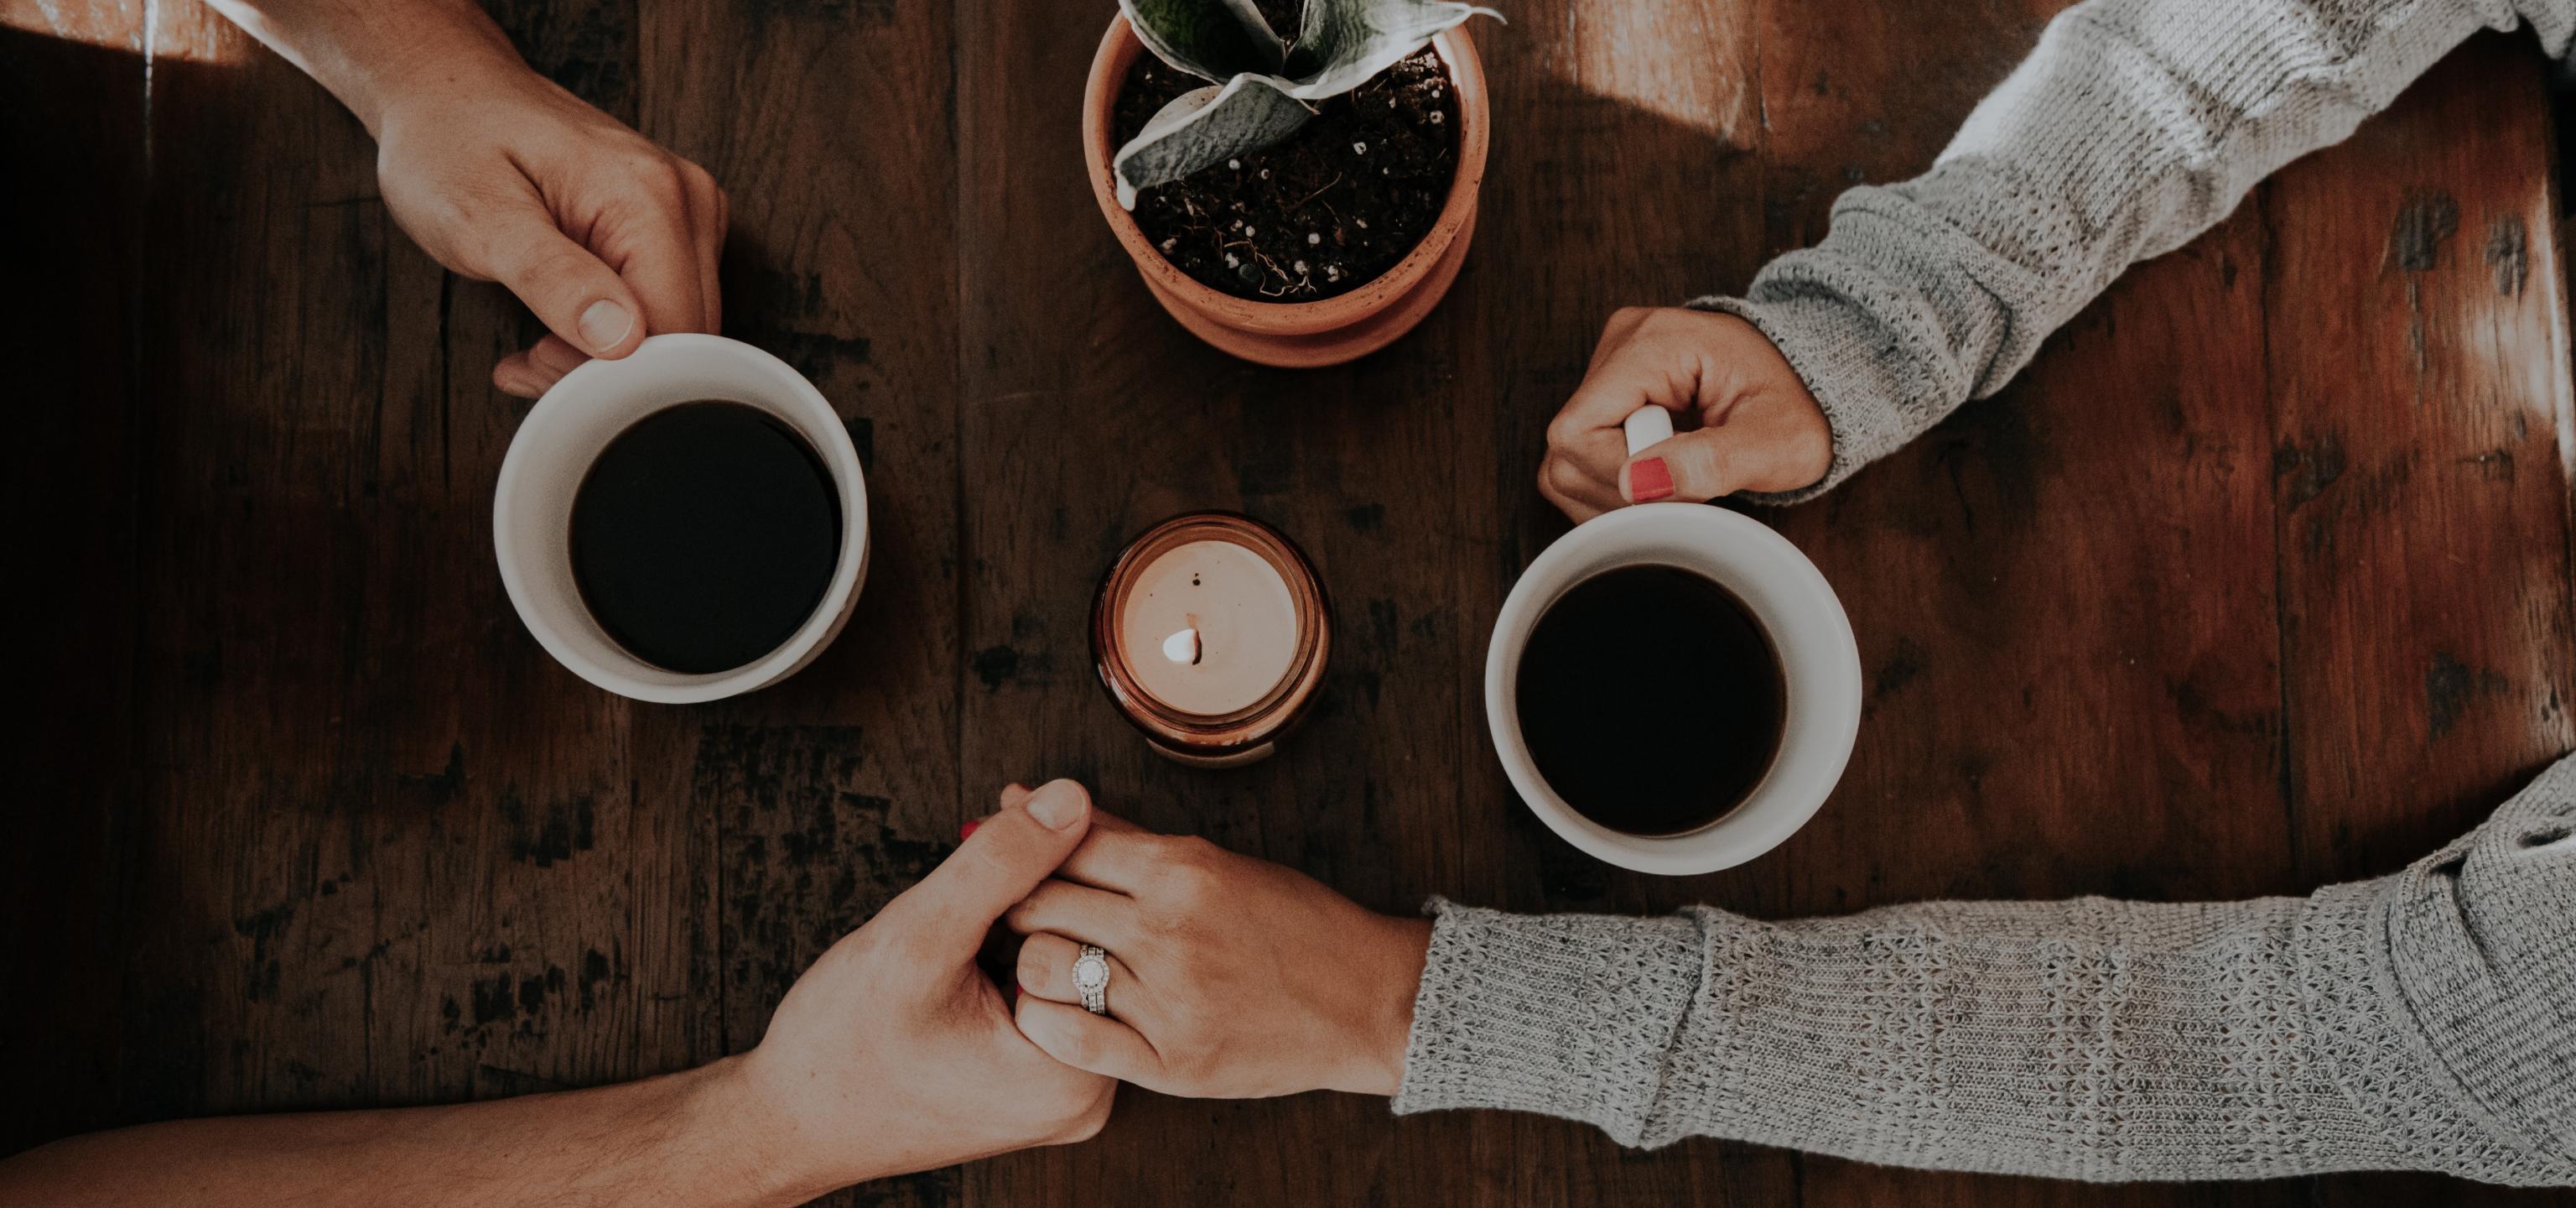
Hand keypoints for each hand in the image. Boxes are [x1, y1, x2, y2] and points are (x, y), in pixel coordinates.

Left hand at [371, 51, 726, 397]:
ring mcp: (687, 209)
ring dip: (609, 357)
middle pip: (686, 334)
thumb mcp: (481, 217)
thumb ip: (553, 278)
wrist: (447, 92)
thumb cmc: (451, 143)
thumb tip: (621, 339)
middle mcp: (685, 199)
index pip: (673, 330)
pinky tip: (565, 321)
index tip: (538, 363)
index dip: (611, 372)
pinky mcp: (675, 223)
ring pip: (680, 328)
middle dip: (608, 369)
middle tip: (530, 358)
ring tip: (538, 339)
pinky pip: (668, 304)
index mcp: (648, 196)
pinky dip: (618, 333)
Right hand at [729, 781, 1115, 1195]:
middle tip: (1004, 810)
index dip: (1065, 850)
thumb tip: (1073, 799)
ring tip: (988, 860)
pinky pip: (1052, 990)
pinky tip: (986, 909)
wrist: (793, 1124)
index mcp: (1075, 1073)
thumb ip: (1000, 865)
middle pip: (1098, 944)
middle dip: (1053, 869)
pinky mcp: (1040, 1084)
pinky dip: (1023, 939)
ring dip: (1037, 901)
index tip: (1018, 802)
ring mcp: (1066, 1092)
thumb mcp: (918, 939)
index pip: (1107, 929)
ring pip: (1074, 961)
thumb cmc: (841, 1048)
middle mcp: (1087, 1093)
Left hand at [1002, 813, 1431, 1098]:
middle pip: (1039, 902)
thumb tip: (1031, 797)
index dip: (1023, 850)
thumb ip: (1120, 836)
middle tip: (1018, 913)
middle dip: (1016, 904)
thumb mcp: (1213, 862)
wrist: (1365, 1001)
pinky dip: (1047, 1021)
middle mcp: (1170, 930)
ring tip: (1047, 963)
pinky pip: (1069, 1039)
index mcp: (1182, 870)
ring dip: (1031, 962)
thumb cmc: (1292, 923)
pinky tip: (1061, 1011)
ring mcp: (1170, 1000)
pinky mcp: (1172, 1062)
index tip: (1012, 861)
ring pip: (1041, 968)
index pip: (1064, 845)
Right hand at [1538, 307, 1830, 521]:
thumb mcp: (1776, 442)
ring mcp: (1609, 364)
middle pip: (1567, 450)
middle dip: (1625, 491)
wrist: (1811, 384)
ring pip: (1566, 461)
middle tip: (1688, 485)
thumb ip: (1713, 462)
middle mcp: (1620, 344)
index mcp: (1653, 342)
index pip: (1579, 432)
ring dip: (1621, 493)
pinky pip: (1580, 459)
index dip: (1621, 479)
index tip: (1681, 486)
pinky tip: (1663, 474)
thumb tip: (1638, 482)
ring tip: (1679, 478)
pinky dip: (1619, 484)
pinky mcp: (1609, 392)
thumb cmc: (1800, 406)